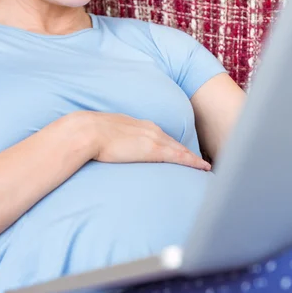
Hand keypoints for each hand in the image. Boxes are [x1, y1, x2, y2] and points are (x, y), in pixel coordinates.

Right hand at [79, 111, 211, 170]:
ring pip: (180, 149)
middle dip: (187, 151)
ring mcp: (153, 138)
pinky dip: (193, 162)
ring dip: (193, 158)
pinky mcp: (154, 150)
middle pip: (174, 142)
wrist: (86, 132)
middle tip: (200, 161)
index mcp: (137, 125)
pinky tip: (202, 167)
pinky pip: (180, 157)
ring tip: (205, 166)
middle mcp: (150, 129)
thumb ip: (110, 141)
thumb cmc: (88, 135)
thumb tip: (104, 150)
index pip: (160, 137)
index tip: (179, 152)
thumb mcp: (103, 135)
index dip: (171, 146)